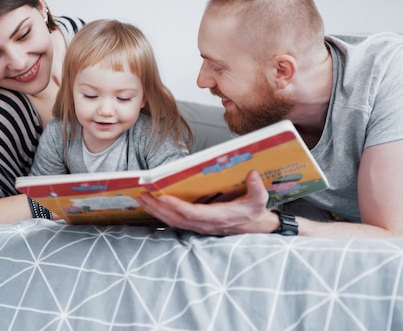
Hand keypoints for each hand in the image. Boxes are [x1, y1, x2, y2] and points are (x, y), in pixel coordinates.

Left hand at [137, 170, 278, 234]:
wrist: (256, 227)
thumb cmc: (254, 212)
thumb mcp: (260, 200)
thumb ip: (257, 189)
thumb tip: (253, 174)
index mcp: (218, 217)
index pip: (192, 213)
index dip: (176, 206)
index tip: (162, 196)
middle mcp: (205, 224)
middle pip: (176, 219)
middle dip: (157, 208)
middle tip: (142, 195)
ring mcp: (200, 227)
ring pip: (173, 221)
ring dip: (156, 211)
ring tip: (142, 199)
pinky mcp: (197, 226)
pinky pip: (176, 221)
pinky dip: (162, 214)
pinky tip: (153, 205)